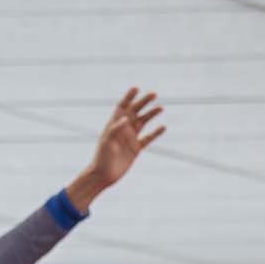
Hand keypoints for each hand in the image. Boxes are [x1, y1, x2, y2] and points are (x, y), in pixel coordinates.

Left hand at [69, 89, 167, 205]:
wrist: (103, 175)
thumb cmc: (101, 158)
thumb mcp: (107, 143)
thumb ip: (115, 129)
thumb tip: (126, 118)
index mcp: (113, 125)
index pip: (122, 107)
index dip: (129, 97)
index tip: (136, 88)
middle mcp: (123, 129)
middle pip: (135, 112)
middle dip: (143, 102)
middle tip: (154, 94)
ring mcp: (130, 138)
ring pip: (143, 122)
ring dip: (151, 114)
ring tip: (161, 108)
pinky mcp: (136, 148)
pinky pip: (148, 138)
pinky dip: (156, 133)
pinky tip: (163, 127)